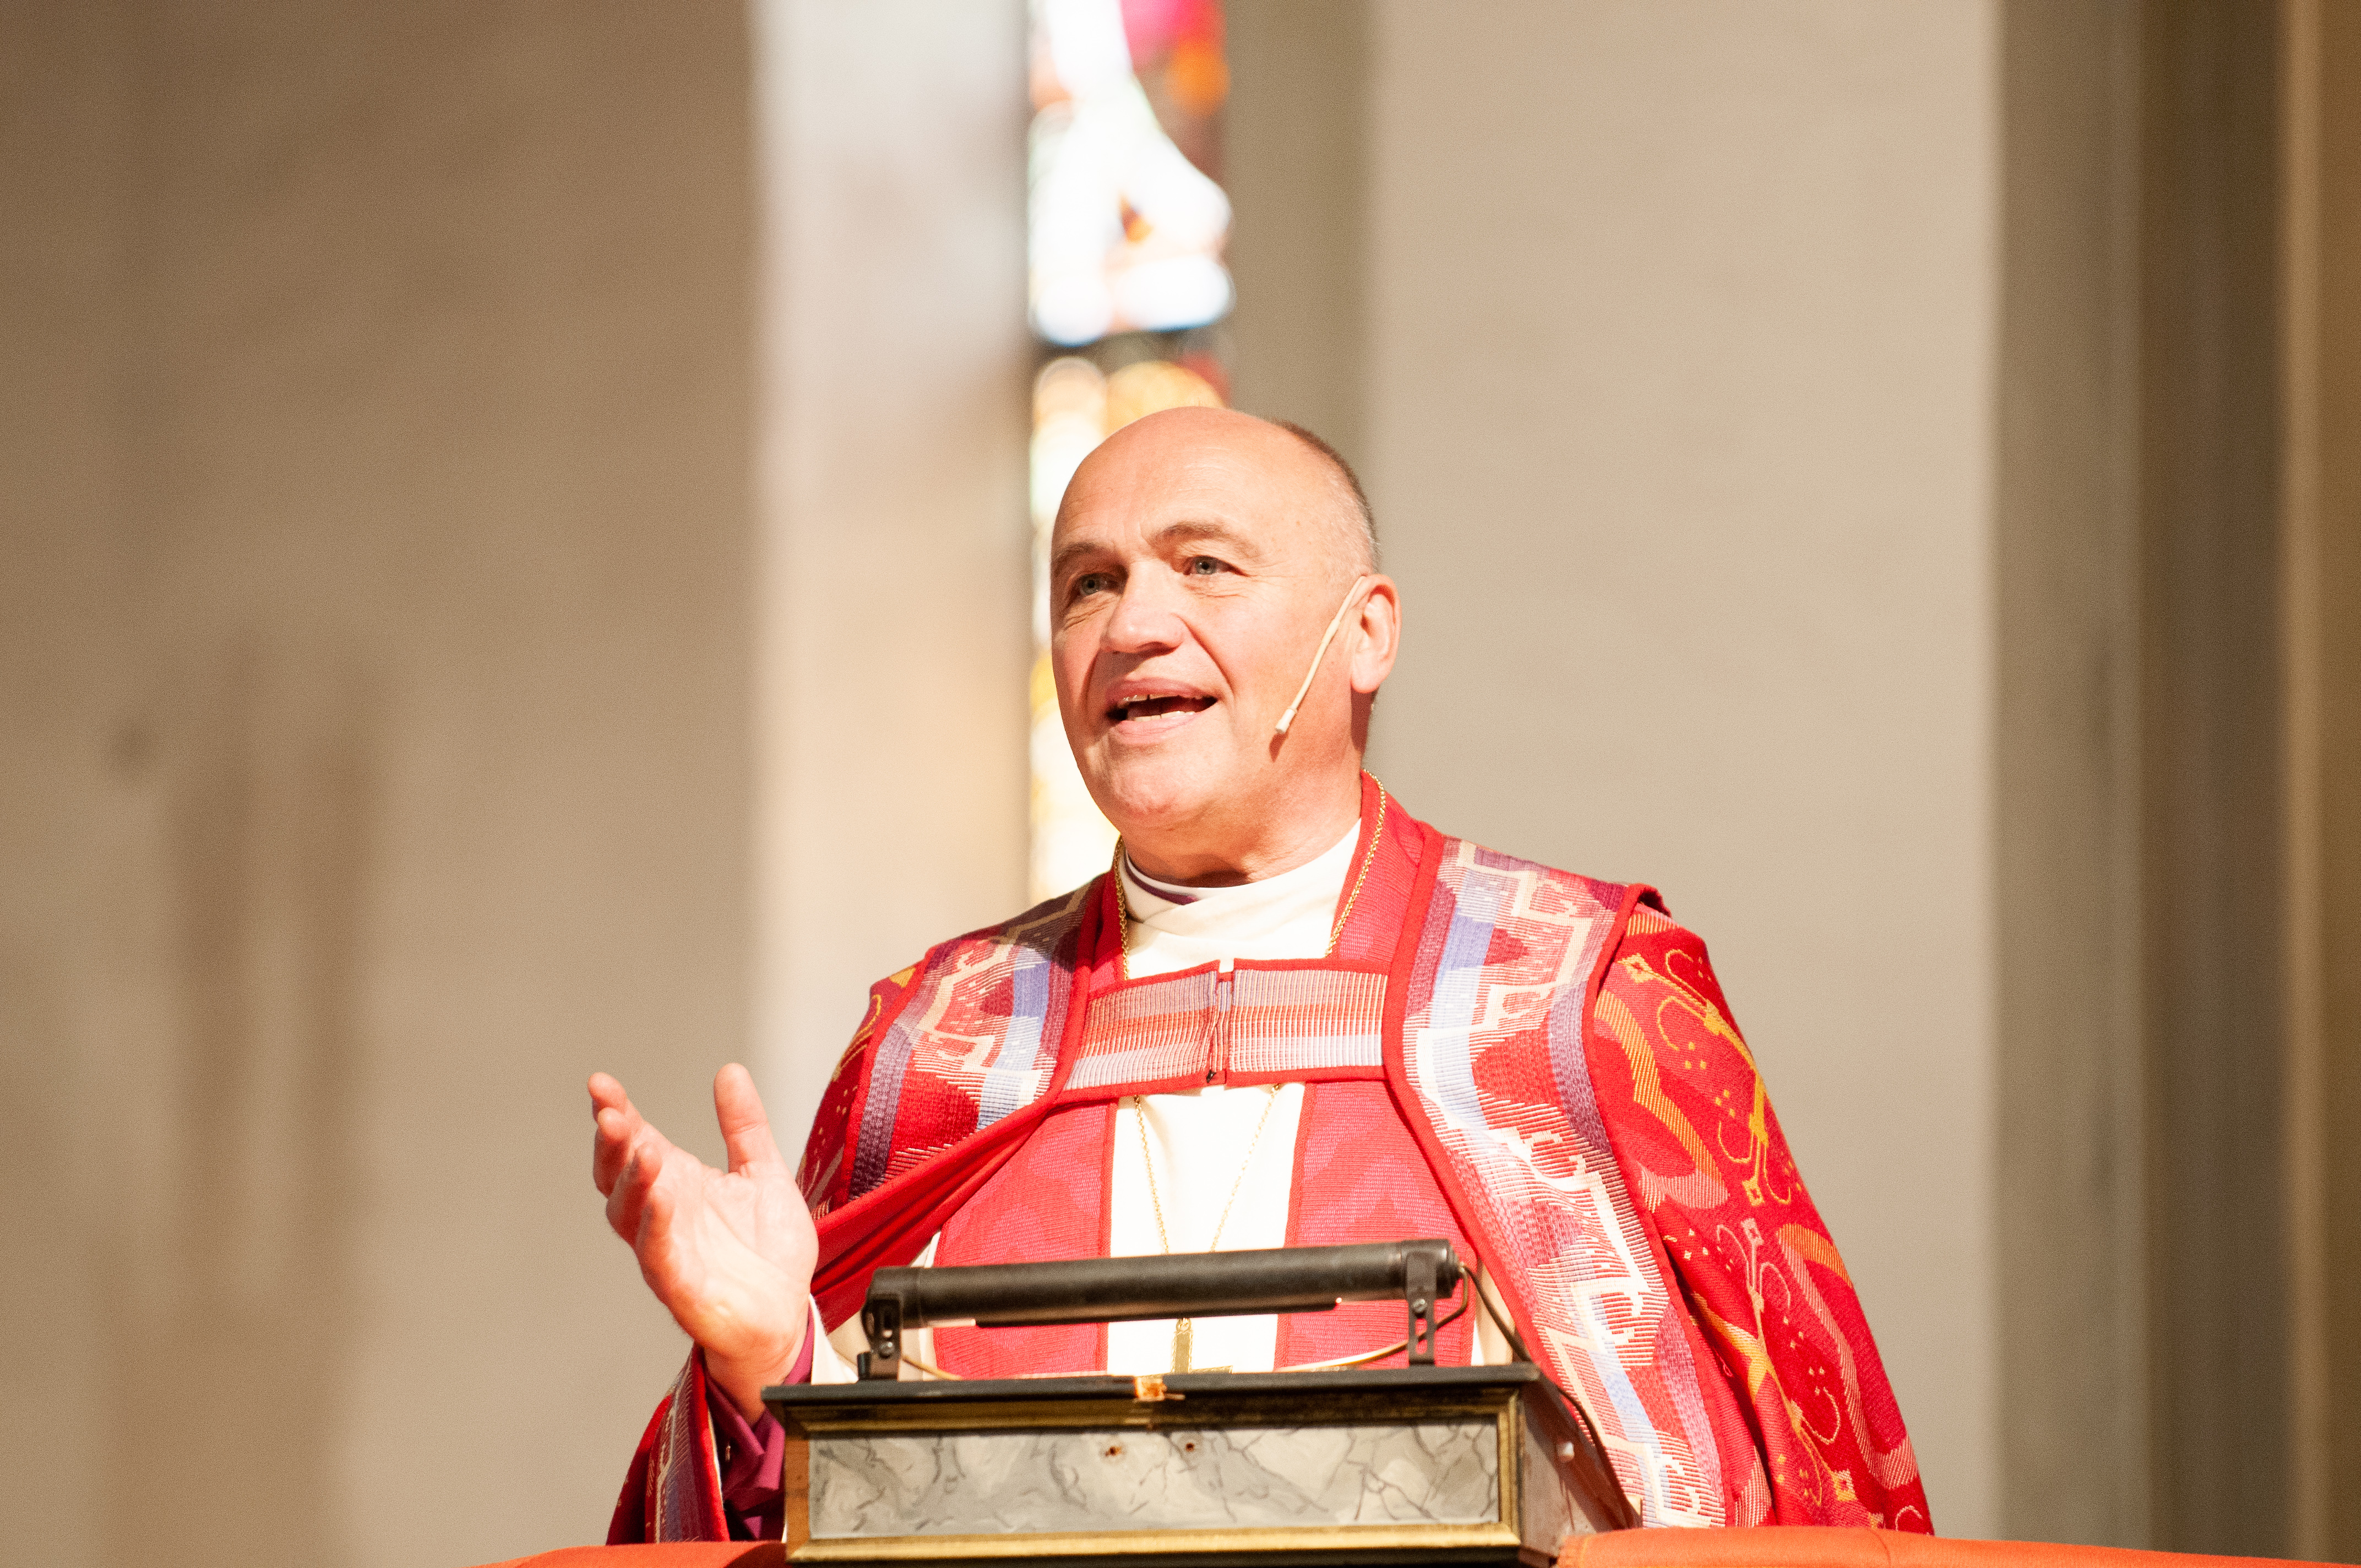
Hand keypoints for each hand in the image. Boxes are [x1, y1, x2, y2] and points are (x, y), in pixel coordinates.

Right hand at [590, 1064, 818, 1420]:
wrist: (787, 1315)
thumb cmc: (768, 1253)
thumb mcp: (762, 1173)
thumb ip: (745, 1125)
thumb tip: (730, 1070)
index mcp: (678, 1184)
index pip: (636, 1144)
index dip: (617, 1114)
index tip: (600, 1083)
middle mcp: (663, 1216)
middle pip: (619, 1176)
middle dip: (613, 1144)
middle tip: (610, 1112)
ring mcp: (667, 1251)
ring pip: (630, 1215)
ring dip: (632, 1180)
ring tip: (643, 1147)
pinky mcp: (681, 1287)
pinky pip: (658, 1254)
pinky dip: (656, 1225)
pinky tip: (661, 1197)